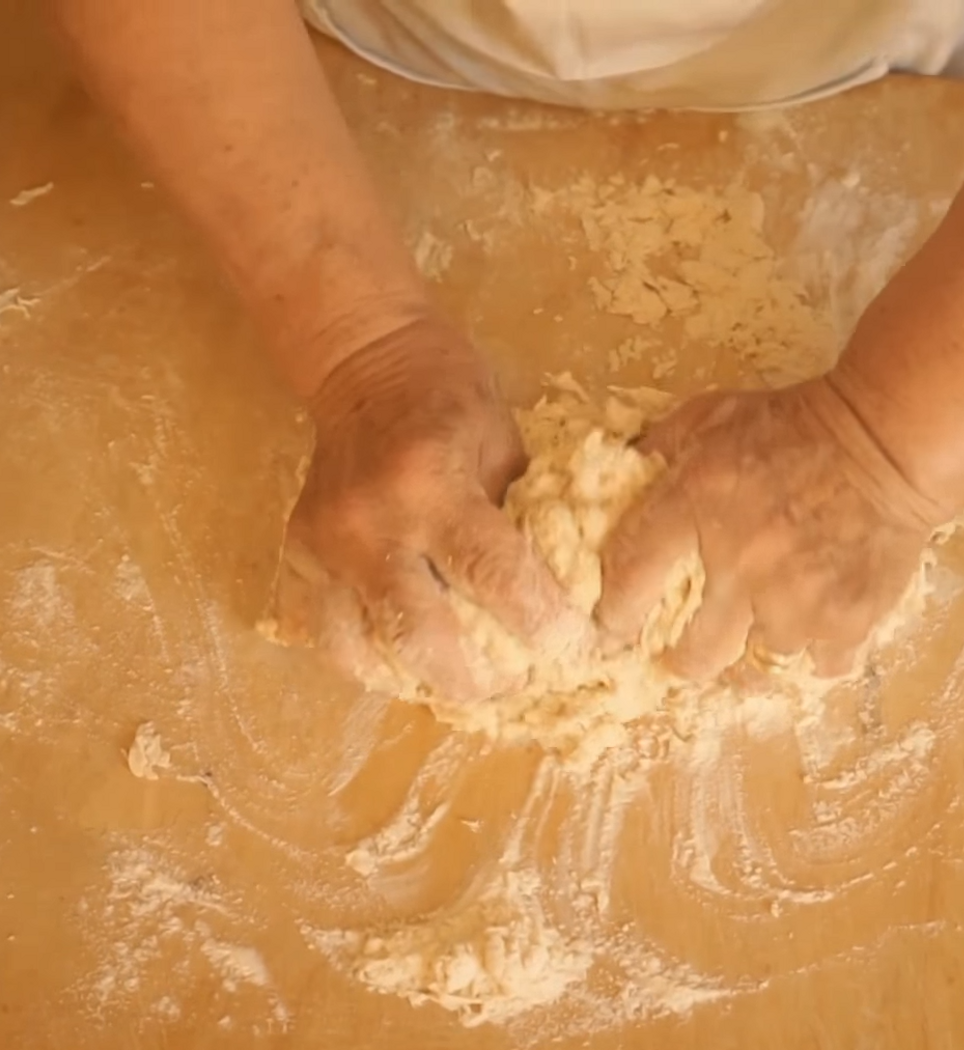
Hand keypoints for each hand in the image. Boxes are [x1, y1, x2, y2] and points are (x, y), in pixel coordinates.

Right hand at [270, 317, 583, 701]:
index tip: (576, 650)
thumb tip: (564, 596)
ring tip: (464, 677)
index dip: (543, 627)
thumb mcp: (507, 446)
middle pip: (423, 640)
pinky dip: (368, 659)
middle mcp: (370, 524)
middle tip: (516, 683)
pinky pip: (325, 636)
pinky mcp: (296, 555)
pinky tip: (405, 658)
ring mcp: (324, 546)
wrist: (364, 361)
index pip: (496, 579)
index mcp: (433, 484)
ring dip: (422, 680)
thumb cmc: (450, 396)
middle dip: (479, 680)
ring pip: (366, 652)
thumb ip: (523, 522)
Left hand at [596, 376, 958, 679]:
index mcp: (696, 506)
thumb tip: (625, 473)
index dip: (616, 614)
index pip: (631, 578)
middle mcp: (739, 567)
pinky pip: (819, 664)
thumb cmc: (800, 422)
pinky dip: (818, 649)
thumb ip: (663, 445)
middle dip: (683, 659)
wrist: (892, 438)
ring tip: (772, 615)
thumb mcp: (716, 414)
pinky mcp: (846, 621)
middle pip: (693, 655)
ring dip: (761, 640)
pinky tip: (819, 622)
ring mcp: (795, 603)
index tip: (615, 627)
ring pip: (758, 660)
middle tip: (688, 651)